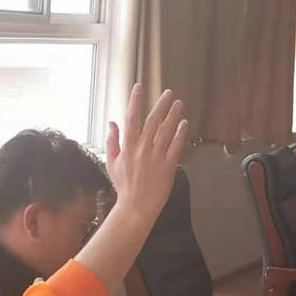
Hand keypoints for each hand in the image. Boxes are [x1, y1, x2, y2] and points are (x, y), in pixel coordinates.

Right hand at [106, 85, 188, 217]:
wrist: (136, 207)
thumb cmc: (123, 186)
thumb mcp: (112, 163)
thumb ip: (112, 142)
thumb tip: (112, 123)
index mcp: (128, 148)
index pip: (132, 119)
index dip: (135, 102)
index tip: (139, 87)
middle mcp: (142, 150)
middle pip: (153, 121)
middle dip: (161, 105)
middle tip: (169, 92)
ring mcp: (156, 158)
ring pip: (166, 131)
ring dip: (173, 115)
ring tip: (179, 103)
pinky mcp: (168, 167)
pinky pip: (176, 147)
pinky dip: (180, 134)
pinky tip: (184, 123)